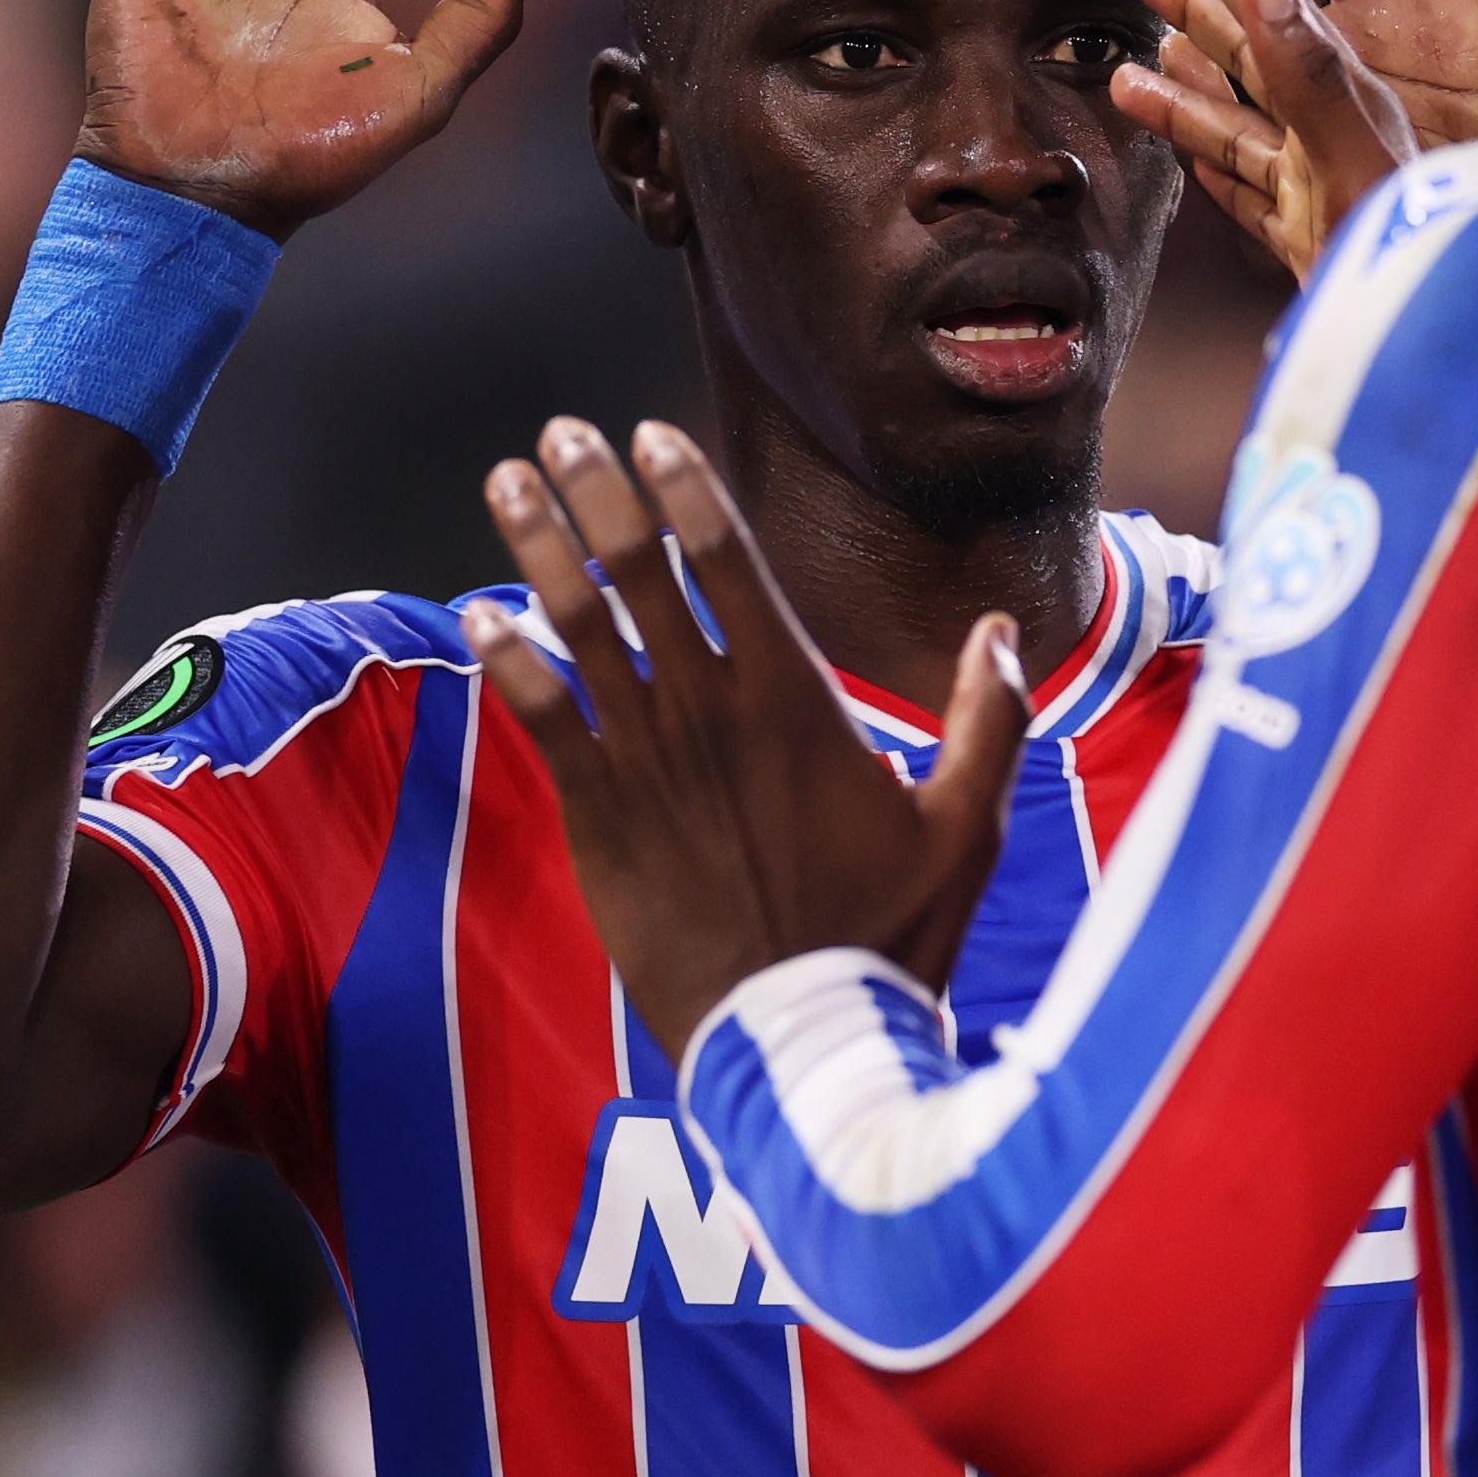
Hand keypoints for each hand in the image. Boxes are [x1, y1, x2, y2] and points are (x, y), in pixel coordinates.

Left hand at [465, 418, 1031, 1055]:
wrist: (799, 1045)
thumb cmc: (891, 935)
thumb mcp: (967, 826)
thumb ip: (985, 720)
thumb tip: (999, 630)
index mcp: (795, 699)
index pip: (728, 562)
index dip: (685, 489)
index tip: (651, 435)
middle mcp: (712, 713)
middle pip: (642, 572)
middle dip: (597, 492)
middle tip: (563, 431)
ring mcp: (649, 764)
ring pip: (579, 630)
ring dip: (538, 549)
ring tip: (506, 481)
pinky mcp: (602, 821)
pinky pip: (543, 722)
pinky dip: (508, 664)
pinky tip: (478, 618)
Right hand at [1112, 0, 1422, 278]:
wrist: (1444, 367)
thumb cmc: (1421, 271)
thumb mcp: (1362, 162)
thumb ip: (1316, 78)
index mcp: (1359, 111)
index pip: (1284, 18)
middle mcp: (1341, 143)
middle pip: (1259, 62)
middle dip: (1201, 11)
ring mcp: (1323, 197)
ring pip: (1244, 126)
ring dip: (1189, 89)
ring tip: (1128, 60)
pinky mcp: (1310, 252)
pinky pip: (1250, 194)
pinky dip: (1210, 163)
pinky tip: (1178, 145)